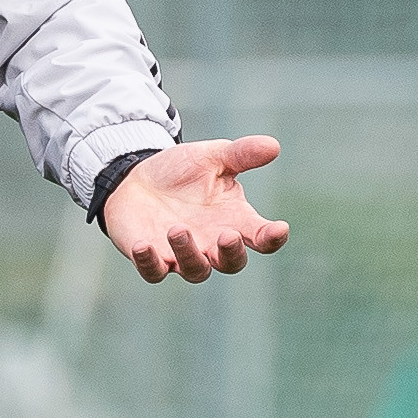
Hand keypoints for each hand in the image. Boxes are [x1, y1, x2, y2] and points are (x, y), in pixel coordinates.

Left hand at [103, 136, 289, 282]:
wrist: (137, 177)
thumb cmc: (182, 171)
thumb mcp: (211, 157)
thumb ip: (241, 154)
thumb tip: (273, 145)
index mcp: (233, 220)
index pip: (261, 237)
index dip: (272, 237)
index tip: (279, 229)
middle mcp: (212, 243)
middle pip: (232, 263)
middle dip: (231, 253)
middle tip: (227, 236)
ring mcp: (182, 254)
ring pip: (196, 270)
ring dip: (189, 253)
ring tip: (177, 229)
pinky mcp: (152, 258)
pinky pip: (153, 272)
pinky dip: (148, 263)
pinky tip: (142, 246)